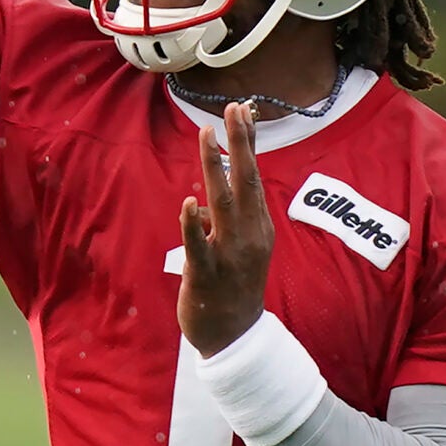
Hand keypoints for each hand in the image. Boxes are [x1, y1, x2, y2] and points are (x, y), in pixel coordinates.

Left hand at [177, 103, 274, 356]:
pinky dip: (193, 225)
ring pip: (222, 205)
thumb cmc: (235, 286)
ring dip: (215, 168)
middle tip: (233, 109)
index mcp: (258, 227)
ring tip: (206, 136)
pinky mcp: (206, 274)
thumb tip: (210, 190)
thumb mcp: (242, 246)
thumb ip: (229, 216)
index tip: (242, 110)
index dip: (247, 143)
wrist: (235, 337)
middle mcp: (249, 236)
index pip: (253, 177)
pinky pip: (199, 246)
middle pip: (245, 182)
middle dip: (239, 144)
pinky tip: (186, 203)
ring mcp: (229, 255)